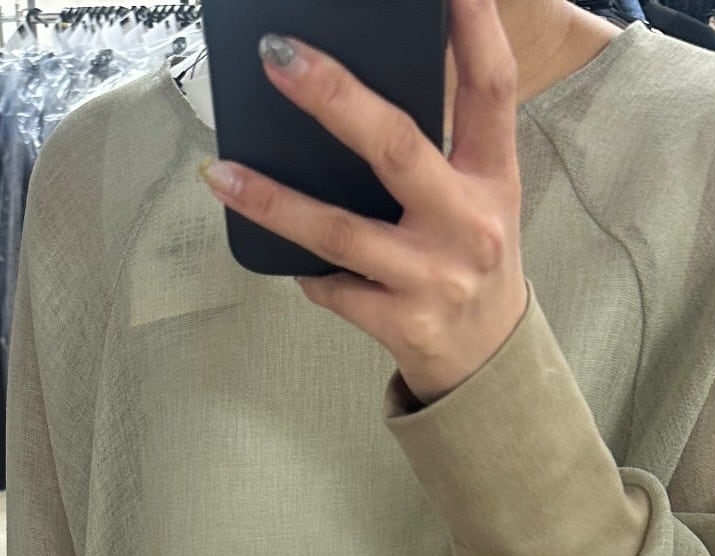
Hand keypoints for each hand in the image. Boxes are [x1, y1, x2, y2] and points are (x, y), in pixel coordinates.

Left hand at [198, 0, 527, 406]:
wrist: (486, 363)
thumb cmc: (472, 261)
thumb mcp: (480, 195)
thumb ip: (444, 141)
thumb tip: (355, 86)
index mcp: (493, 175)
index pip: (490, 88)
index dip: (473, 30)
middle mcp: (469, 223)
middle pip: (398, 146)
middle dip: (334, 97)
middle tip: (278, 56)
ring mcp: (433, 276)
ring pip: (341, 231)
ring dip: (274, 201)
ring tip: (221, 172)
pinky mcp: (402, 323)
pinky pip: (333, 288)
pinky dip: (305, 269)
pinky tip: (285, 256)